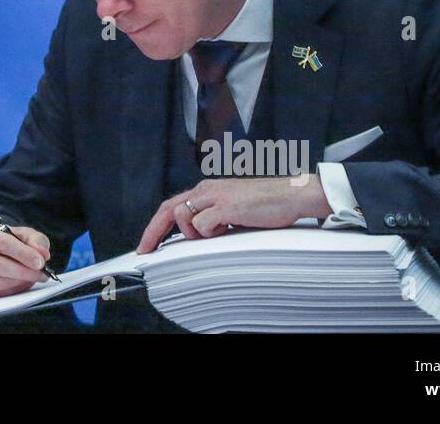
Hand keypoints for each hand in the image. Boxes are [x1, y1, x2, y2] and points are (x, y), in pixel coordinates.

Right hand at [0, 222, 52, 297]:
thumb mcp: (24, 234)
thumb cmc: (9, 241)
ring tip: (34, 276)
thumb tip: (41, 253)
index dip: (21, 253)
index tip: (38, 261)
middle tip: (40, 272)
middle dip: (22, 270)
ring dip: (20, 281)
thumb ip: (35, 240)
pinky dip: (14, 289)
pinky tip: (22, 281)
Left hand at [136, 175, 330, 252]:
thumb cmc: (267, 204)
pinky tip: (228, 229)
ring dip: (194, 232)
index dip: (155, 225)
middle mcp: (207, 189)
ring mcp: (216, 196)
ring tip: (217, 233)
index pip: (172, 205)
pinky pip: (203, 224)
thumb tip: (197, 237)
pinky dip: (209, 233)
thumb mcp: (233, 210)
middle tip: (146, 250)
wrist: (292, 195)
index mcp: (207, 189)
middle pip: (168, 209)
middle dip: (153, 231)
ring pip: (183, 216)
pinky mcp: (226, 206)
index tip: (147, 244)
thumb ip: (214, 218)